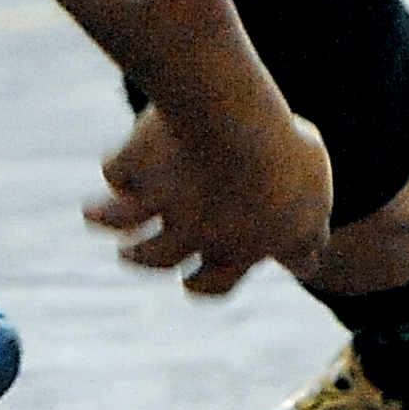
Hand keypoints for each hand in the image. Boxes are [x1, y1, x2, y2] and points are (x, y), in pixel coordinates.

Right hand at [85, 101, 333, 295]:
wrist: (235, 127)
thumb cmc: (284, 161)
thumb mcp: (313, 198)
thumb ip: (308, 234)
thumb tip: (308, 262)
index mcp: (234, 247)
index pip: (212, 282)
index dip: (202, 282)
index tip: (192, 280)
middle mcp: (190, 232)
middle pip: (155, 258)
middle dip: (140, 257)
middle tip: (129, 254)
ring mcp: (157, 200)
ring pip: (121, 222)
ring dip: (108, 221)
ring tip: (95, 214)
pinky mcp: (135, 165)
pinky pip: (117, 171)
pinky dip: (116, 171)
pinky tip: (115, 168)